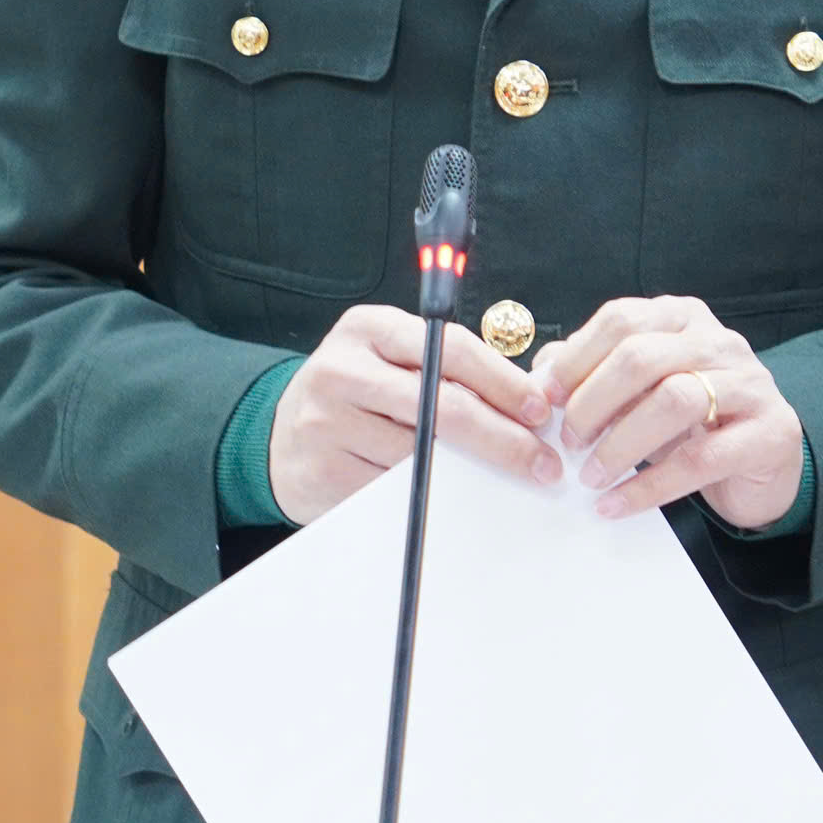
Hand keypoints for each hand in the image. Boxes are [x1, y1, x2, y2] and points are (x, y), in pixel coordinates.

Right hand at [270, 305, 556, 526]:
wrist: (282, 437)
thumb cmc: (356, 393)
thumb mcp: (390, 357)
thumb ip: (448, 365)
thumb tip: (529, 395)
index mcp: (368, 328)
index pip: (450, 349)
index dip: (503, 382)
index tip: (539, 410)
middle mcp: (343, 369)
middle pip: (441, 406)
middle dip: (503, 438)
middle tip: (540, 461)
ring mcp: (328, 422)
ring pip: (422, 453)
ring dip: (473, 472)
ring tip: (504, 479)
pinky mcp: (326, 472)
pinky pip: (397, 490)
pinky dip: (432, 494)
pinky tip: (450, 493)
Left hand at [531, 296, 805, 530]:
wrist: (764, 468)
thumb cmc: (692, 424)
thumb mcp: (642, 393)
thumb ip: (595, 375)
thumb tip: (542, 376)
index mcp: (683, 318)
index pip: (621, 320)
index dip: (577, 359)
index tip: (546, 399)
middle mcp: (719, 341)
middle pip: (643, 356)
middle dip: (593, 402)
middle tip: (568, 441)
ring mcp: (750, 384)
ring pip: (674, 400)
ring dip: (620, 442)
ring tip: (590, 475)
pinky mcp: (769, 432)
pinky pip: (700, 459)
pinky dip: (649, 486)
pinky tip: (616, 503)